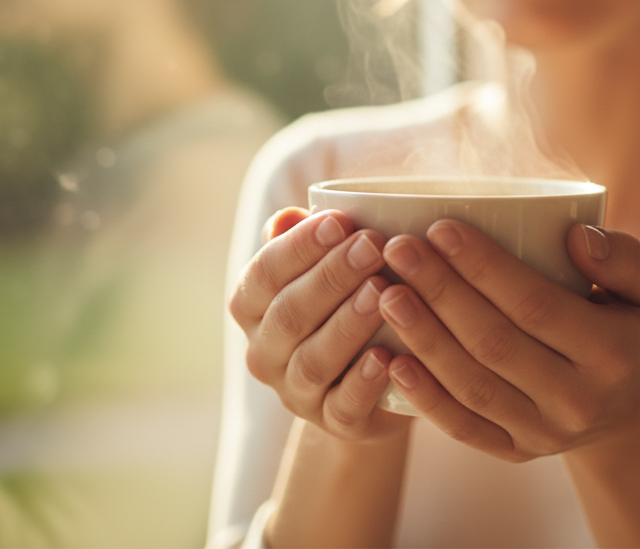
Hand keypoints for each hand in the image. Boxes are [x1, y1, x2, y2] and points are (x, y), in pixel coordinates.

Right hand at [228, 207, 410, 441]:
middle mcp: (265, 351)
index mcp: (253, 305)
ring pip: (313, 360)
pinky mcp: (333, 424)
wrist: (371, 379)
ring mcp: (295, 392)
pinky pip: (342, 406)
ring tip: (382, 292)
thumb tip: (288, 216)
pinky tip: (386, 357)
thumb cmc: (345, 299)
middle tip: (373, 246)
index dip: (300, 245)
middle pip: (289, 313)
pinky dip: (362, 382)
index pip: (265, 272)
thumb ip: (305, 240)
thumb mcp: (325, 264)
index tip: (341, 220)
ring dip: (348, 324)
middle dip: (332, 276)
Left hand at [374, 220, 639, 460]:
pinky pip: (463, 428)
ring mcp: (544, 434)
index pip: (536, 304)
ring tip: (385, 293)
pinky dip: (425, 396)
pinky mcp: (515, 453)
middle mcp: (579, 400)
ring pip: (472, 385)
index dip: (484, 267)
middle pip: (494, 343)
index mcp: (613, 352)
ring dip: (423, 338)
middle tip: (398, 249)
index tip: (440, 227)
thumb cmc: (625, 320)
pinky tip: (391, 358)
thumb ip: (622, 257)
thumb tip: (575, 237)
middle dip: (440, 292)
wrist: (628, 403)